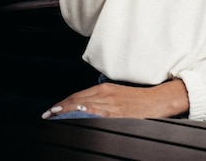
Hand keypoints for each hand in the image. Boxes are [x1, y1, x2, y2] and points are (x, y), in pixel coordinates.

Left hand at [41, 79, 188, 119]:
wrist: (157, 101)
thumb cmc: (139, 99)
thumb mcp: (118, 94)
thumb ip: (103, 99)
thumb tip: (86, 107)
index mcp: (105, 89)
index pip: (78, 95)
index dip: (63, 103)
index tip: (52, 110)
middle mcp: (105, 95)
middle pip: (78, 101)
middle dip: (61, 108)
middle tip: (47, 115)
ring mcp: (110, 105)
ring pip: (84, 107)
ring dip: (67, 112)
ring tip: (55, 117)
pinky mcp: (117, 114)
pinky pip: (96, 115)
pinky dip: (84, 115)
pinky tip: (76, 117)